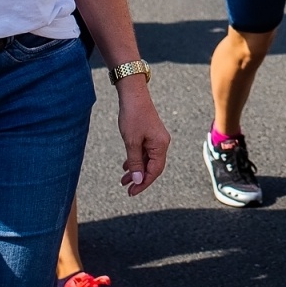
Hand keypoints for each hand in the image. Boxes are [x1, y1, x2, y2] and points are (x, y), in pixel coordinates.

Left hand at [116, 78, 169, 194]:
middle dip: (139, 178)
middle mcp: (162, 143)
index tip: (131, 192)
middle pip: (152, 167)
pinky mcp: (150, 134)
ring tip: (123, 179)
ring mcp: (156, 138)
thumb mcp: (131, 142)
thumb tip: (138, 179)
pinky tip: (126, 165)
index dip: (143, 183)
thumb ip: (135, 162)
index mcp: (161, 145)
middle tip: (127, 188)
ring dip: (136, 169)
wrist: (133, 94)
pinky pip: (145, 152)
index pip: (154, 171)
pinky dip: (136, 159)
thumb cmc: (133, 116)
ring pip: (147, 160)